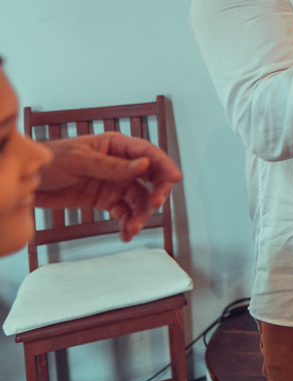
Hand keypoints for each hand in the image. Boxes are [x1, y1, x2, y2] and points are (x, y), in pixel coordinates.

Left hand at [36, 133, 182, 241]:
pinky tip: (126, 233)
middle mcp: (121, 164)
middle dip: (156, 193)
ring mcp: (115, 183)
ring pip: (139, 199)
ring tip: (134, 228)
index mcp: (116, 146)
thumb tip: (143, 165)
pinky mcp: (106, 201)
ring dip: (140, 214)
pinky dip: (128, 223)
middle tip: (155, 205)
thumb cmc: (51, 160)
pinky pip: (124, 213)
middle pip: (151, 178)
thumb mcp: (80, 160)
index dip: (164, 165)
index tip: (175, 178)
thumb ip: (112, 166)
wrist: (28, 181)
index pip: (148, 154)